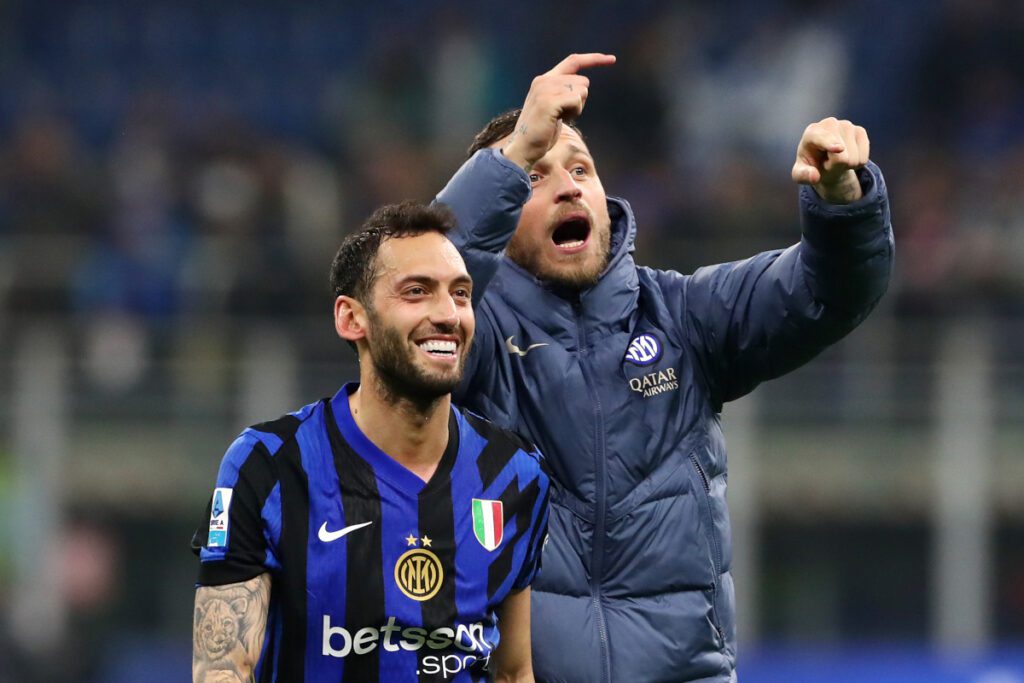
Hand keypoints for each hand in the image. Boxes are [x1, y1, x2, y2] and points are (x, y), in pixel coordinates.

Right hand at [502, 53, 615, 171]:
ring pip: (582, 91)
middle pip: (583, 81)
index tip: (612, 59)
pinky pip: (577, 100)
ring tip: (558, 118)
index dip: (593, 59)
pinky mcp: (549, 101)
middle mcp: (544, 80)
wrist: (523, 148)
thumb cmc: (541, 133)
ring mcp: (545, 89)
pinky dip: (574, 112)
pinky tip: (560, 120)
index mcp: (544, 79)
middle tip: (562, 115)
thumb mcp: (552, 106)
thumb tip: (583, 86)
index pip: (573, 61)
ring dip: (577, 108)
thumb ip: (563, 92)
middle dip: (580, 101)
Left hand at [791, 117, 869, 203]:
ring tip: (837, 158)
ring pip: (854, 157)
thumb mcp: (800, 174)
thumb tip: (814, 176)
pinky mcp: (860, 131)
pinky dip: (857, 163)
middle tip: (827, 162)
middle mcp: (829, 124)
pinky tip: (848, 156)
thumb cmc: (810, 165)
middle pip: (842, 155)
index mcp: (811, 132)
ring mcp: (846, 125)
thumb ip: (803, 175)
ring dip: (846, 165)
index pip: (822, 138)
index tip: (838, 149)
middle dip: (836, 166)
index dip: (830, 144)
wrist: (824, 160)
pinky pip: (864, 156)